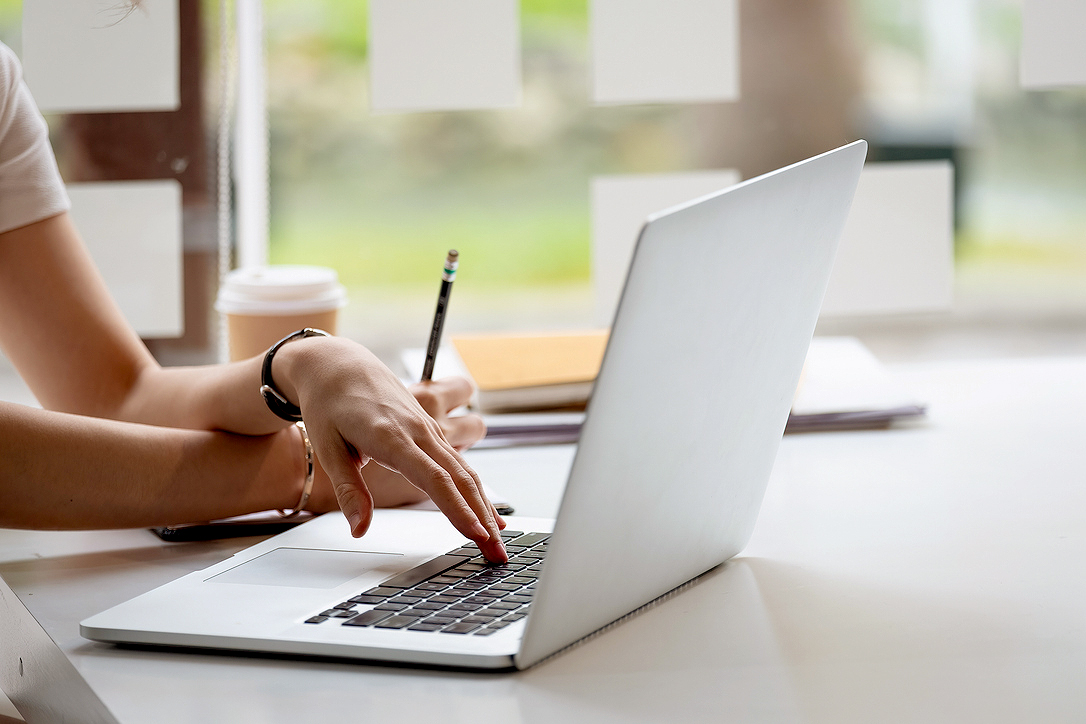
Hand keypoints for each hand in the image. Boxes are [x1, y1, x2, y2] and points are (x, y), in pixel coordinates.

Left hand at [276, 336, 505, 561]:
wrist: (338, 364)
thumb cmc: (329, 404)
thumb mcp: (328, 448)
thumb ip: (348, 490)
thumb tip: (359, 529)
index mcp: (391, 437)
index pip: (433, 479)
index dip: (457, 509)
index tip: (476, 534)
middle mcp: (418, 431)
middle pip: (461, 479)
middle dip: (483, 518)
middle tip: (497, 553)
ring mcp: (429, 428)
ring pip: (468, 471)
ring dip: (486, 505)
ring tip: (497, 539)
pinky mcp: (432, 429)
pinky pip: (462, 461)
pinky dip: (477, 489)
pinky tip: (486, 511)